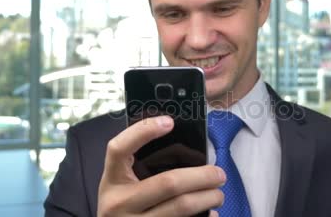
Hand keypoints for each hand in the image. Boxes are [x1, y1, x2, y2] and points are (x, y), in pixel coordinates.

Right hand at [97, 115, 224, 215]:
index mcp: (112, 180)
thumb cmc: (122, 206)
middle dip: (202, 176)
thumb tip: (187, 151)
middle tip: (219, 173)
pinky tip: (211, 213)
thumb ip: (140, 167)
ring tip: (218, 193)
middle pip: (168, 183)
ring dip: (207, 198)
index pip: (118, 149)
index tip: (169, 122)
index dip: (142, 132)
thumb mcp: (120, 186)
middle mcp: (118, 203)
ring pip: (181, 207)